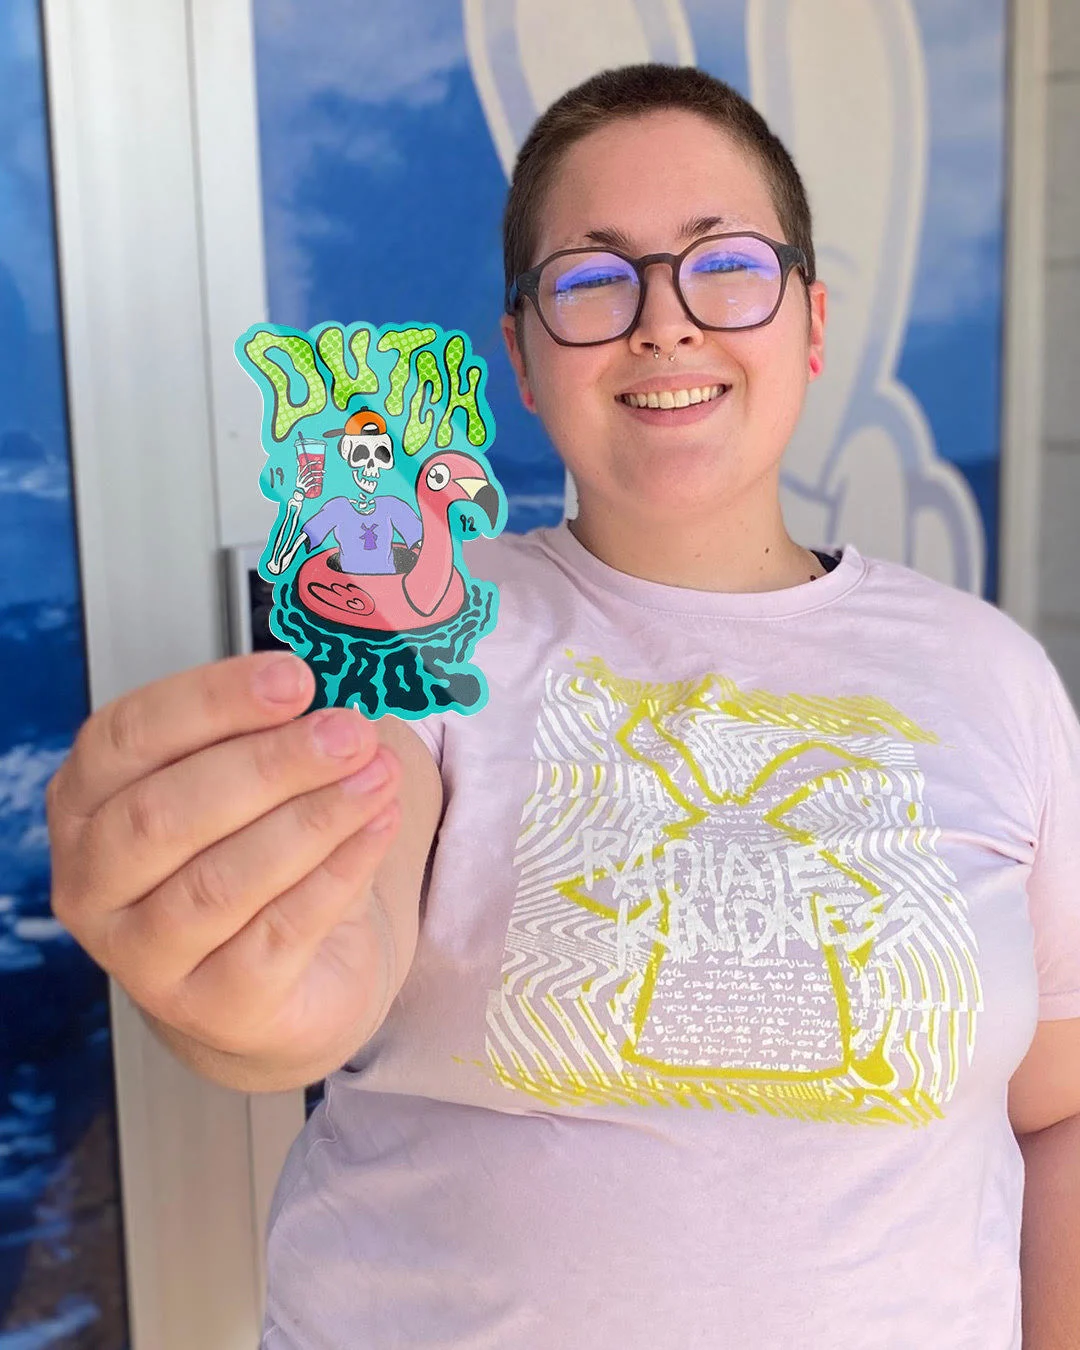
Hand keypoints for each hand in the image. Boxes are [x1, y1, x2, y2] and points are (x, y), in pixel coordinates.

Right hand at [46, 653, 403, 1073]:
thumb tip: (337, 690)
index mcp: (88, 800)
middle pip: (167, 813)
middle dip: (271, 764)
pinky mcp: (212, 1007)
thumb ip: (271, 732)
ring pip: (220, 881)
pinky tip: (376, 828)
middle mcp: (94, 881)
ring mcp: (144, 956)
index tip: (295, 678)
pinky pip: (277, 935)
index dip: (213, 700)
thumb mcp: (247, 783)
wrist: (279, 980)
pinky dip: (336, 874)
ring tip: (377, 777)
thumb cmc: (248, 856)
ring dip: (313, 818)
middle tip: (350, 732)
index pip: (129, 735)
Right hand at [296, 463, 321, 495]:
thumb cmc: (299, 485)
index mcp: (299, 475)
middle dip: (318, 471)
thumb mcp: (298, 478)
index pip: (306, 466)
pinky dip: (317, 484)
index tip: (319, 462)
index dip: (312, 463)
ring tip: (323, 476)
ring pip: (312, 478)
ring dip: (319, 477)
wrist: (298, 494)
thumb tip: (298, 461)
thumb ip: (299, 471)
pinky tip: (320, 484)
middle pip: (310, 472)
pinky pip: (312, 485)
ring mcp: (303, 483)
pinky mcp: (305, 488)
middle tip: (324, 471)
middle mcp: (301, 479)